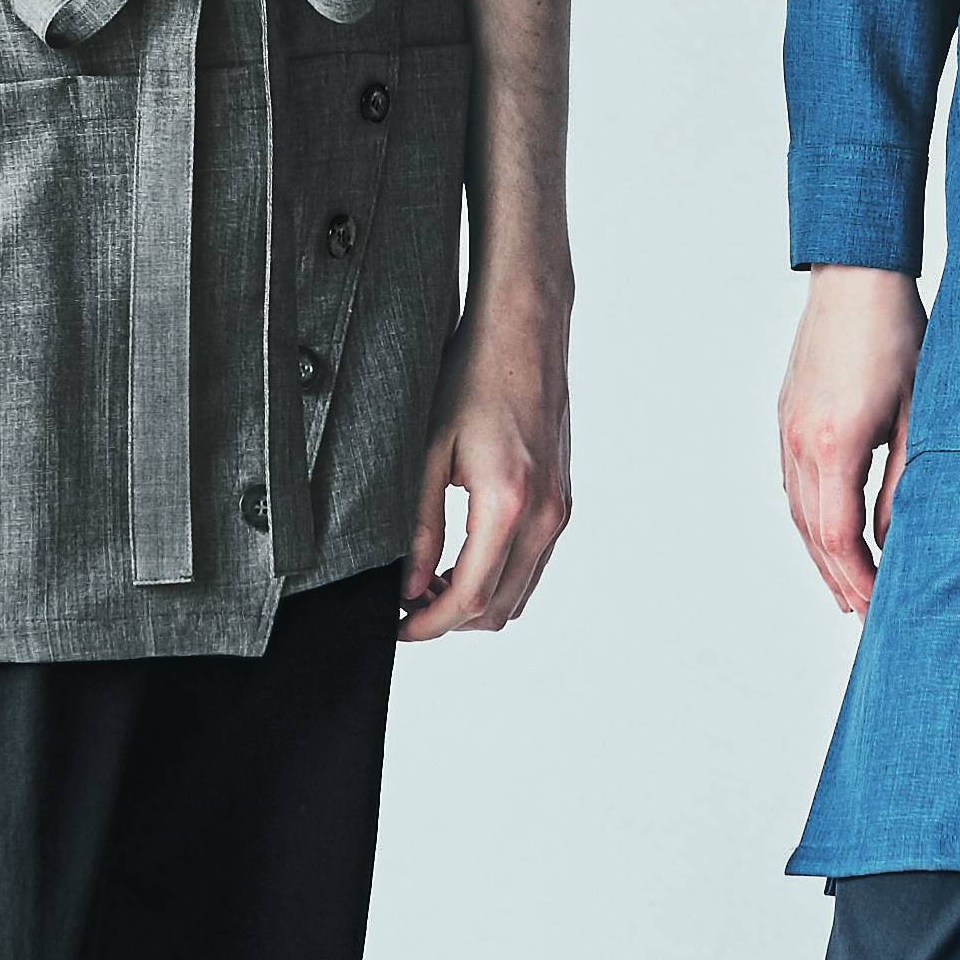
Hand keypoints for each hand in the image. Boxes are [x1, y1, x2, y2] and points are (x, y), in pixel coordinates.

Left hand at [401, 280, 571, 637]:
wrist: (523, 331)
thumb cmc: (472, 377)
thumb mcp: (428, 451)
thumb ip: (420, 525)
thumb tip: (409, 584)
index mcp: (508, 505)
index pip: (469, 597)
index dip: (429, 624)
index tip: (397, 627)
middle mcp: (544, 515)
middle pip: (499, 608)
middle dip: (449, 619)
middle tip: (405, 604)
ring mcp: (559, 509)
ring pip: (520, 592)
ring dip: (475, 601)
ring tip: (428, 582)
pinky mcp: (562, 499)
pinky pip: (533, 563)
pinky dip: (498, 577)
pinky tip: (461, 557)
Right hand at [779, 266, 924, 615]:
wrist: (854, 276)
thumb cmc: (898, 335)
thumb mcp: (919, 413)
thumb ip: (906, 483)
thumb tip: (895, 541)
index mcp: (834, 444)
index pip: (839, 536)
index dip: (858, 581)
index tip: (878, 610)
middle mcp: (800, 443)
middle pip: (813, 534)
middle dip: (839, 581)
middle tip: (863, 618)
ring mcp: (787, 430)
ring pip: (798, 514)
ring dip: (822, 557)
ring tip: (846, 591)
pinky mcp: (787, 417)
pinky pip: (793, 486)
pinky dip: (810, 522)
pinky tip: (827, 536)